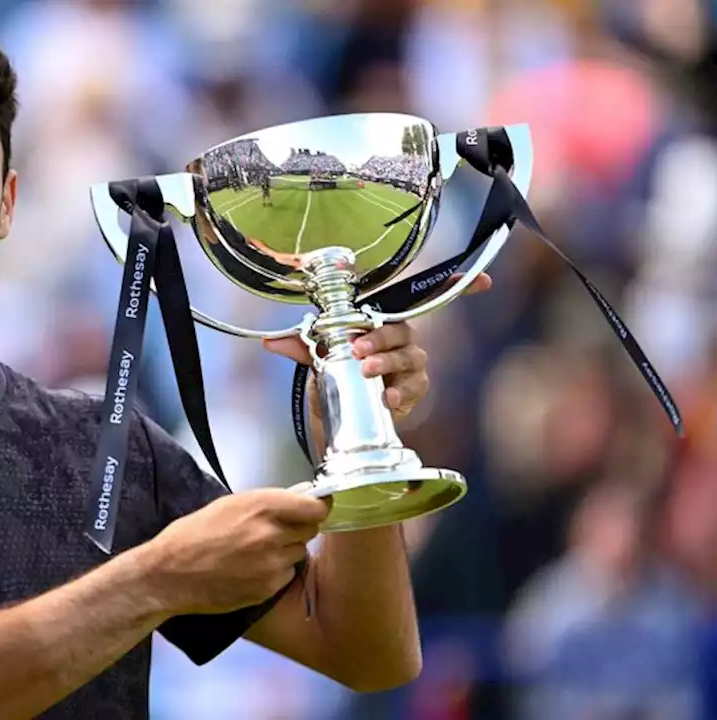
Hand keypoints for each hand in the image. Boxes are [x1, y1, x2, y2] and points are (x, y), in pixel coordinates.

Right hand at [136, 488, 329, 615]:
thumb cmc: (192, 533)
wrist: (169, 574)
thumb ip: (265, 502)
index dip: (317, 507)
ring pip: (298, 553)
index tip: (314, 508)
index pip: (315, 507)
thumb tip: (297, 496)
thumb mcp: (227, 505)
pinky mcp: (268, 589)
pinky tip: (250, 570)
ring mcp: (272, 564)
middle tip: (275, 531)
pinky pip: (286, 575)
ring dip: (286, 551)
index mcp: (262, 507)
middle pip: (311, 530)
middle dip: (298, 528)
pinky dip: (275, 572)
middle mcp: (272, 534)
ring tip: (256, 553)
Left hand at [261, 272, 491, 418]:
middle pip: (402, 329)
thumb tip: (270, 341)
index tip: (484, 279)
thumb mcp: (318, 357)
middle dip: (381, 337)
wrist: (342, 415)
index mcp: (382, 321)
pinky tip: (386, 398)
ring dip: (386, 362)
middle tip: (359, 349)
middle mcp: (402, 339)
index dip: (455, 284)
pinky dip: (399, 391)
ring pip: (408, 357)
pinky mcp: (413, 391)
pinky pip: (413, 388)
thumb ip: (300, 346)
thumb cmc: (338, 374)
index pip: (417, 297)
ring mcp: (411, 365)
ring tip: (366, 371)